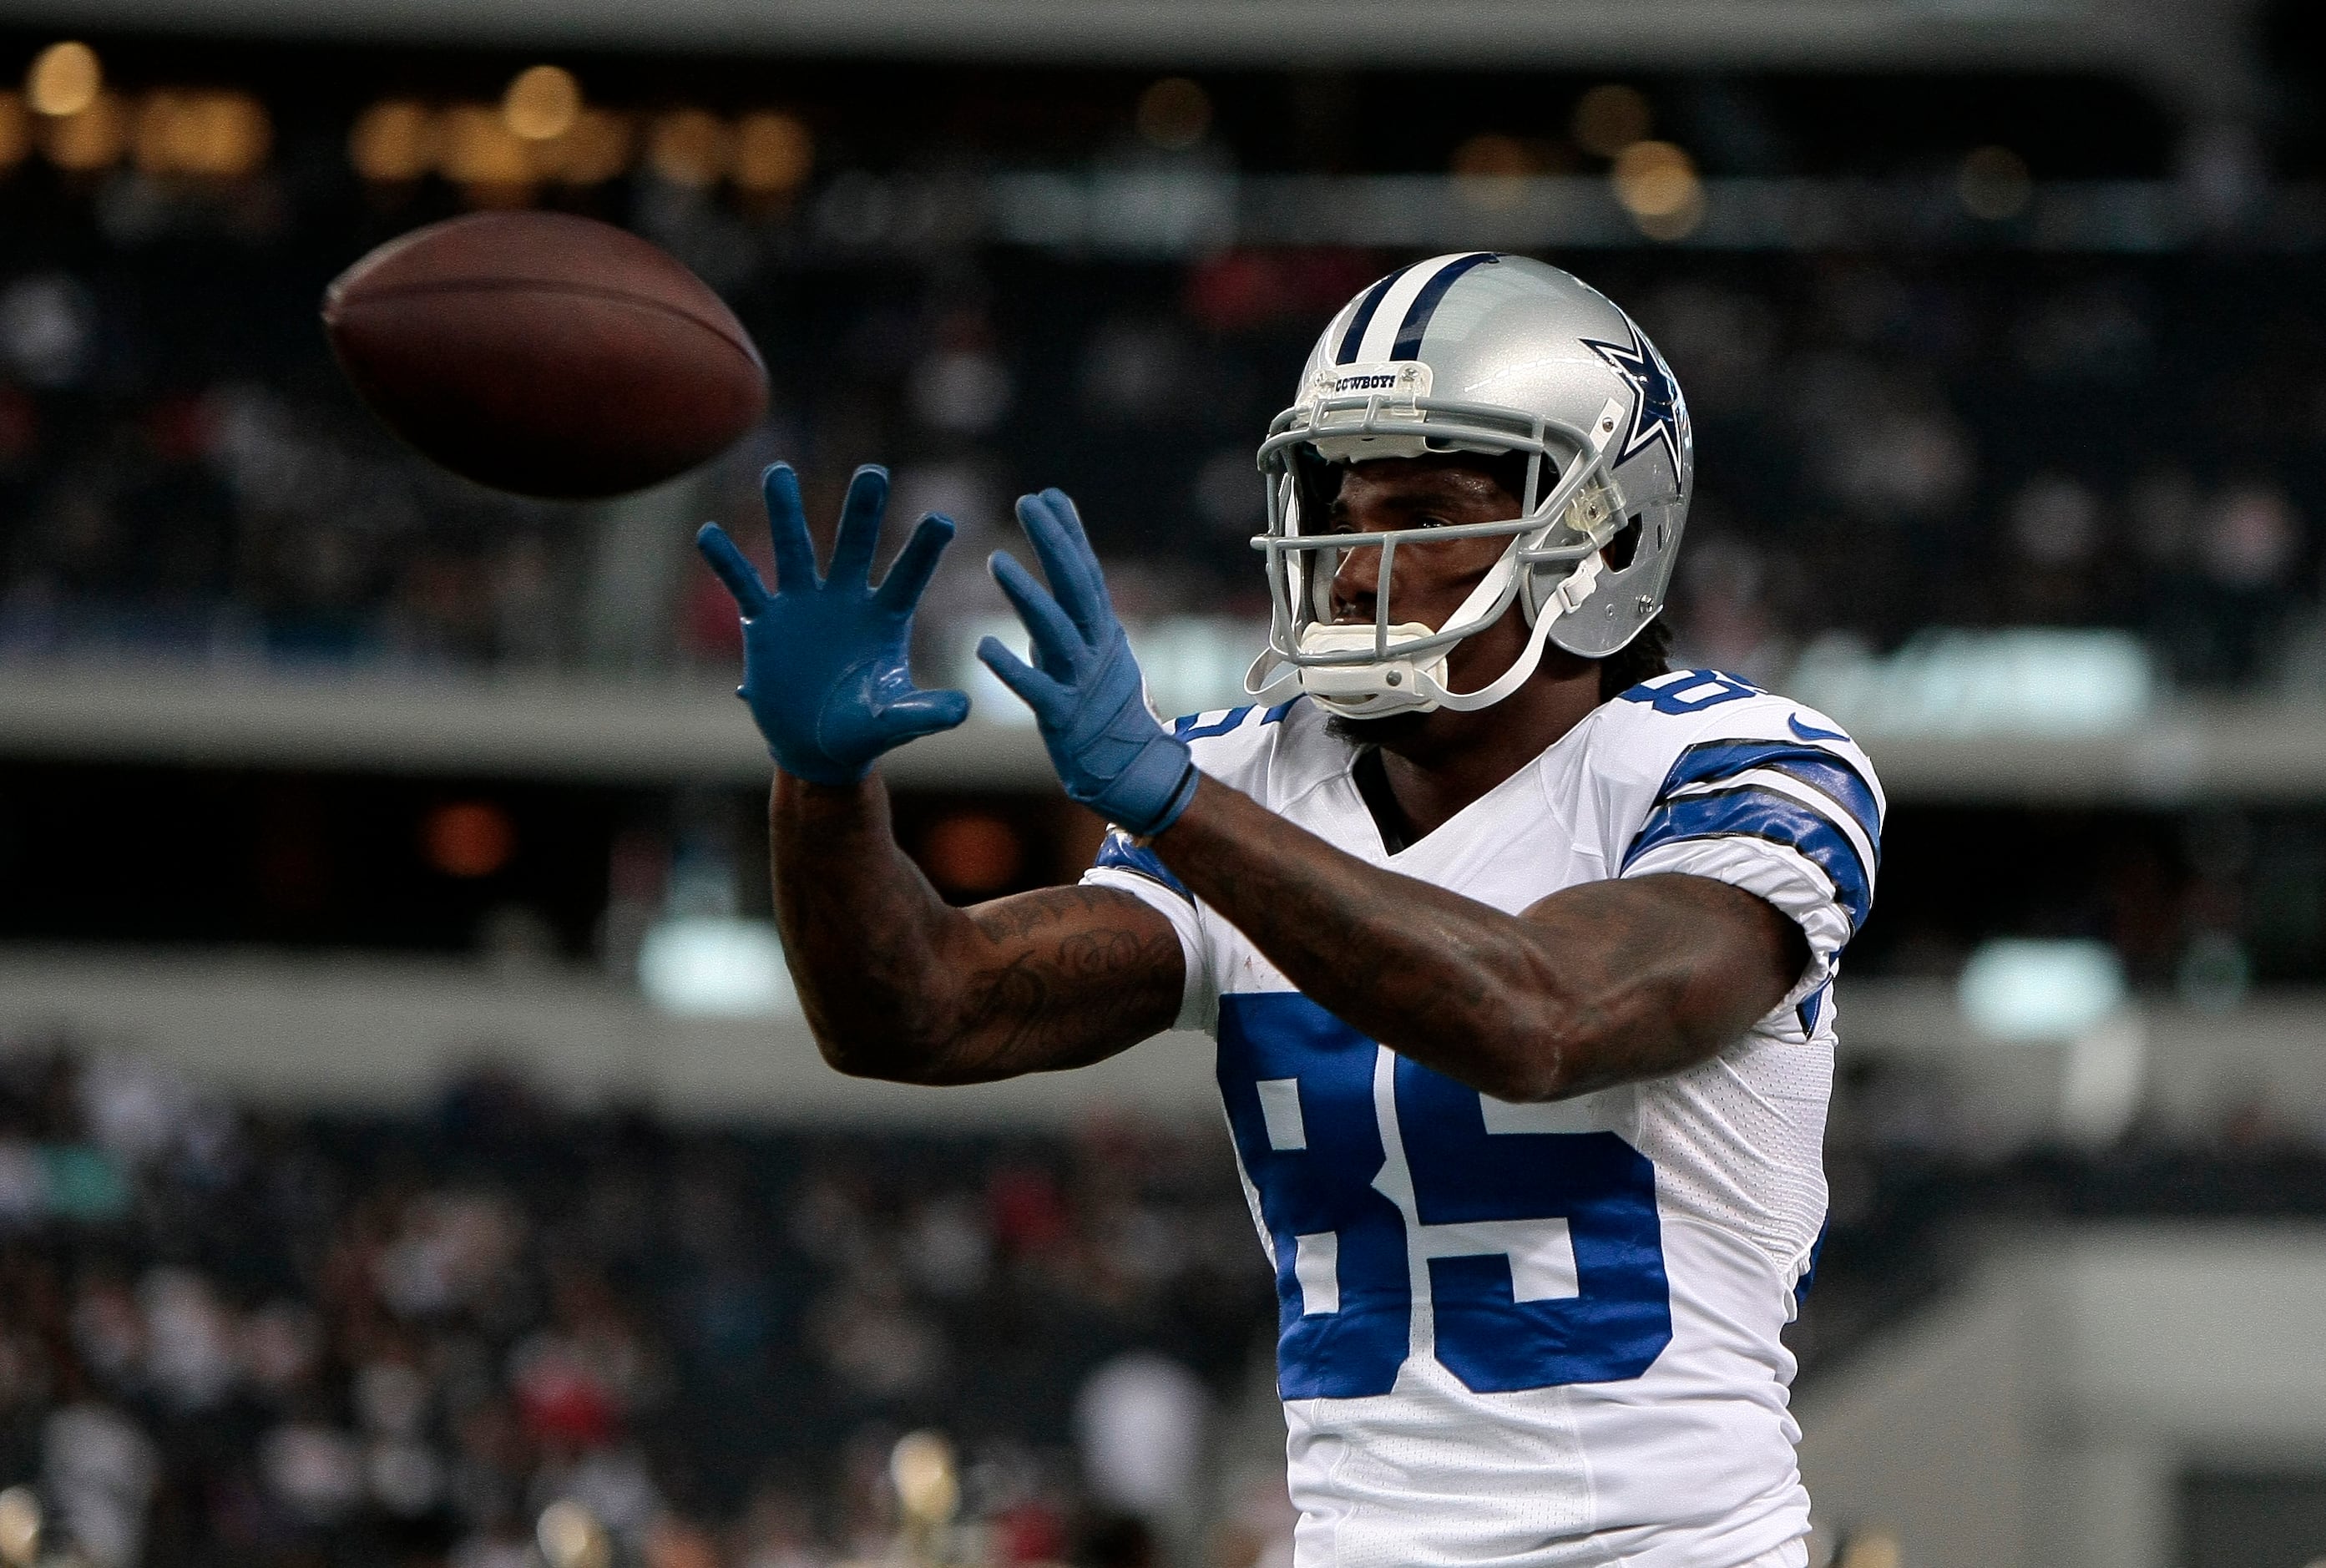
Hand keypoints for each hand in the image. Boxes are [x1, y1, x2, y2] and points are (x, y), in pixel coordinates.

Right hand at [697, 463, 968, 784]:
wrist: (816, 746)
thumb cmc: (863, 730)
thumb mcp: (893, 722)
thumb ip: (923, 714)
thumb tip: (963, 711)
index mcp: (884, 618)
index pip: (907, 577)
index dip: (923, 551)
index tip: (943, 520)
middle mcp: (845, 600)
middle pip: (854, 547)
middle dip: (862, 511)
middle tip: (873, 473)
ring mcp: (803, 606)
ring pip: (794, 550)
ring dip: (785, 513)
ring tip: (778, 472)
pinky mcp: (766, 622)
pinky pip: (745, 585)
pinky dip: (728, 562)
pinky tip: (708, 533)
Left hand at [978, 489, 1198, 836]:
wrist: (1131, 769)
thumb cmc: (1105, 705)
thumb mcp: (1094, 647)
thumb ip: (1075, 606)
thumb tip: (1066, 559)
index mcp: (1102, 631)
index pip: (1085, 572)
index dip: (1068, 533)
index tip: (1047, 495)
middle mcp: (1096, 649)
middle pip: (1076, 587)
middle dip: (1053, 543)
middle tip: (1027, 503)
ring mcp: (1082, 682)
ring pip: (1055, 631)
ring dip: (1027, 595)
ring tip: (996, 561)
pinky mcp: (1062, 717)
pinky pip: (1035, 689)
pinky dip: (1012, 668)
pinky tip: (982, 646)